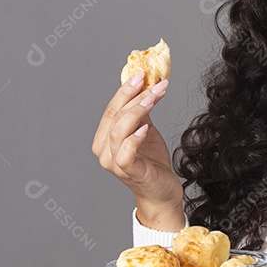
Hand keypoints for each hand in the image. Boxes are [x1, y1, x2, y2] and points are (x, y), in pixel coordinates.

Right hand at [91, 71, 182, 227]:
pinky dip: (134, 138)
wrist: (162, 191)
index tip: (141, 74)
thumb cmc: (152, 162)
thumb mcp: (146, 130)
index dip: (125, 91)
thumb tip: (145, 83)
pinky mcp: (128, 173)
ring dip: (138, 111)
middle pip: (115, 117)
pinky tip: (146, 128)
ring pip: (119, 131)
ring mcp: (114, 163)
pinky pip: (125, 153)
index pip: (111, 109)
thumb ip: (141, 111)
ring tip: (154, 98)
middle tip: (156, 84)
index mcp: (104, 139)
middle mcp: (103, 151)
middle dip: (136, 97)